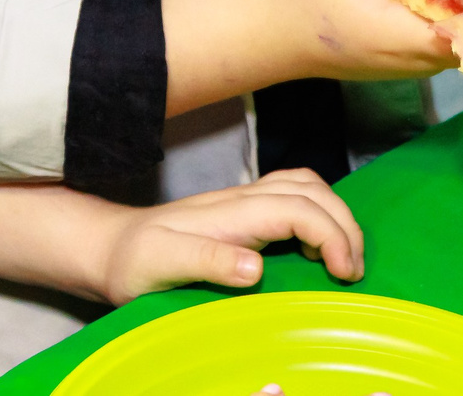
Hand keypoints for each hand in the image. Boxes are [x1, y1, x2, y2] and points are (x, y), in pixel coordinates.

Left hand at [97, 169, 365, 302]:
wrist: (109, 248)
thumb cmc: (134, 261)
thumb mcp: (162, 265)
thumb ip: (207, 262)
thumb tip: (257, 268)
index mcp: (232, 212)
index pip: (300, 207)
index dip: (332, 234)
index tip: (343, 273)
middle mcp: (244, 200)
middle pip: (312, 191)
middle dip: (345, 225)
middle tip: (353, 272)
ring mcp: (244, 204)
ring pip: (306, 188)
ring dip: (335, 216)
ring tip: (344, 259)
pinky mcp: (243, 214)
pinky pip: (294, 198)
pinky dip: (319, 215)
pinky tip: (317, 247)